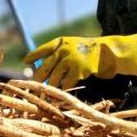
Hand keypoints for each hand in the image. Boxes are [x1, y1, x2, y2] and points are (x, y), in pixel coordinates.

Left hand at [22, 31, 136, 89]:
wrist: (111, 52)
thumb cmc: (91, 52)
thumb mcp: (73, 47)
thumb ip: (59, 54)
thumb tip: (41, 67)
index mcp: (61, 42)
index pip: (43, 50)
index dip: (33, 56)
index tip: (25, 61)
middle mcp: (63, 49)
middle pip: (45, 67)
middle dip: (39, 78)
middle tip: (34, 86)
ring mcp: (71, 59)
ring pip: (55, 77)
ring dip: (51, 87)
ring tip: (48, 93)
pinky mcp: (79, 69)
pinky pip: (66, 83)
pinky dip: (64, 89)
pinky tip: (63, 92)